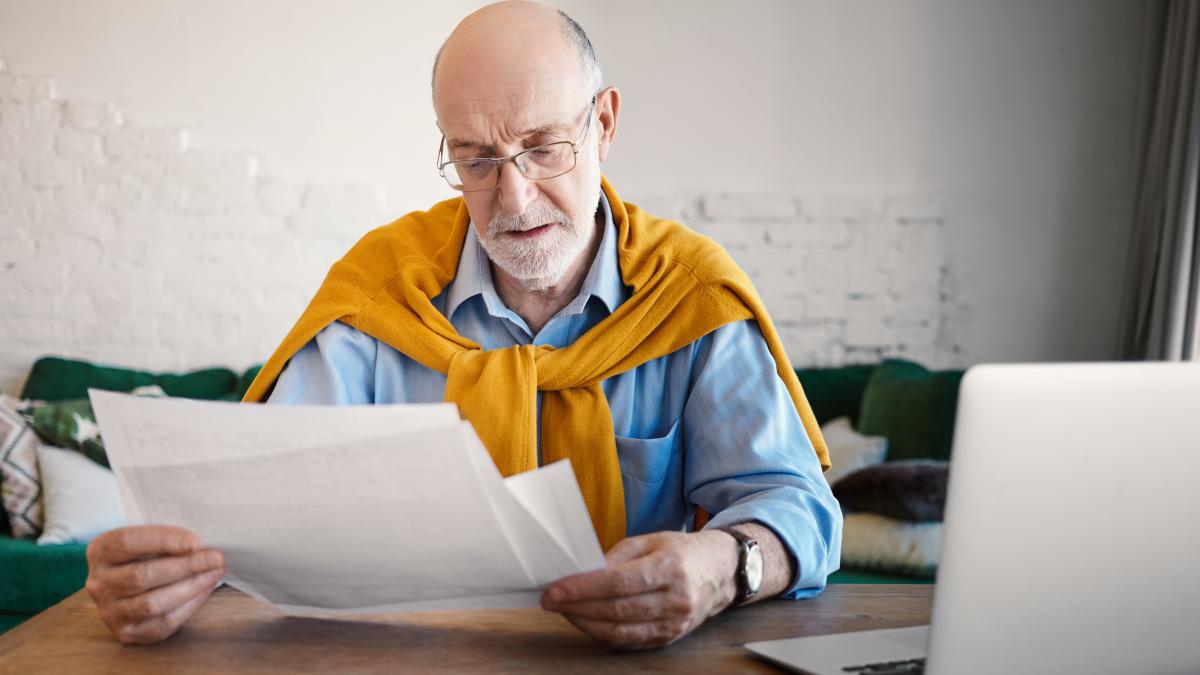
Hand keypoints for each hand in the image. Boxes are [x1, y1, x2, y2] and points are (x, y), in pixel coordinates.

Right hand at [85, 525, 224, 643]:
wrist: (126, 585)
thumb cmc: (145, 555)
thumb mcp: (146, 538)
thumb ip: (165, 537)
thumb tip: (201, 544)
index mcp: (100, 551)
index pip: (127, 542)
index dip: (163, 540)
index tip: (195, 541)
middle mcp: (99, 583)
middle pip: (142, 575)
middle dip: (185, 566)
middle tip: (215, 558)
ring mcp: (110, 611)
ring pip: (153, 603)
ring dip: (191, 587)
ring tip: (215, 572)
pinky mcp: (126, 632)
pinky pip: (162, 622)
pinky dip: (189, 605)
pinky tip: (205, 590)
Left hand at [539, 530, 738, 648]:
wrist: (721, 571)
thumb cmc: (683, 551)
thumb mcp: (652, 540)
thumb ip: (618, 556)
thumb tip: (584, 573)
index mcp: (670, 568)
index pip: (618, 583)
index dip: (583, 588)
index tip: (556, 589)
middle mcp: (675, 599)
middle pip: (616, 610)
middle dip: (577, 607)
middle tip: (551, 600)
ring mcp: (674, 623)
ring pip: (620, 631)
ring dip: (585, 623)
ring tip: (565, 611)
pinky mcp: (670, 637)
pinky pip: (630, 641)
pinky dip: (603, 634)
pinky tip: (588, 622)